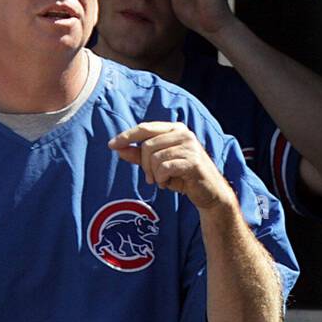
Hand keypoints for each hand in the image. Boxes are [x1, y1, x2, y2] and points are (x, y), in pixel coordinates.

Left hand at [108, 122, 235, 212]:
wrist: (209, 193)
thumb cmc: (183, 176)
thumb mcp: (158, 165)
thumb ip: (139, 155)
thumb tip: (118, 148)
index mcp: (175, 129)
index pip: (145, 128)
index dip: (127, 136)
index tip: (112, 145)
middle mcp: (184, 133)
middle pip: (147, 145)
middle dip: (144, 165)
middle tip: (150, 179)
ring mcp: (190, 146)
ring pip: (155, 158)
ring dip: (154, 175)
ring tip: (163, 181)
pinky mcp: (193, 161)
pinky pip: (165, 168)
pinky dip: (162, 179)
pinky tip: (169, 184)